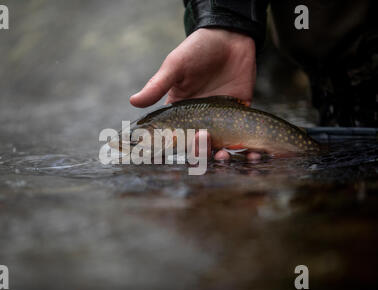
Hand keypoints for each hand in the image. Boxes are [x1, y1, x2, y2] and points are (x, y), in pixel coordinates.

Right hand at [130, 28, 259, 160]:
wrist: (231, 37)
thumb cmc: (198, 49)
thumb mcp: (176, 66)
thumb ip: (157, 86)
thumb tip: (133, 101)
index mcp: (178, 112)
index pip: (169, 137)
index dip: (166, 149)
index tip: (164, 156)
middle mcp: (197, 120)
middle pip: (194, 148)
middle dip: (198, 151)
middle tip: (203, 137)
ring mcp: (219, 120)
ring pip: (216, 149)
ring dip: (217, 158)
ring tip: (222, 154)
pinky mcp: (240, 117)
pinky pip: (242, 140)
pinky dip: (247, 153)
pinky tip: (251, 155)